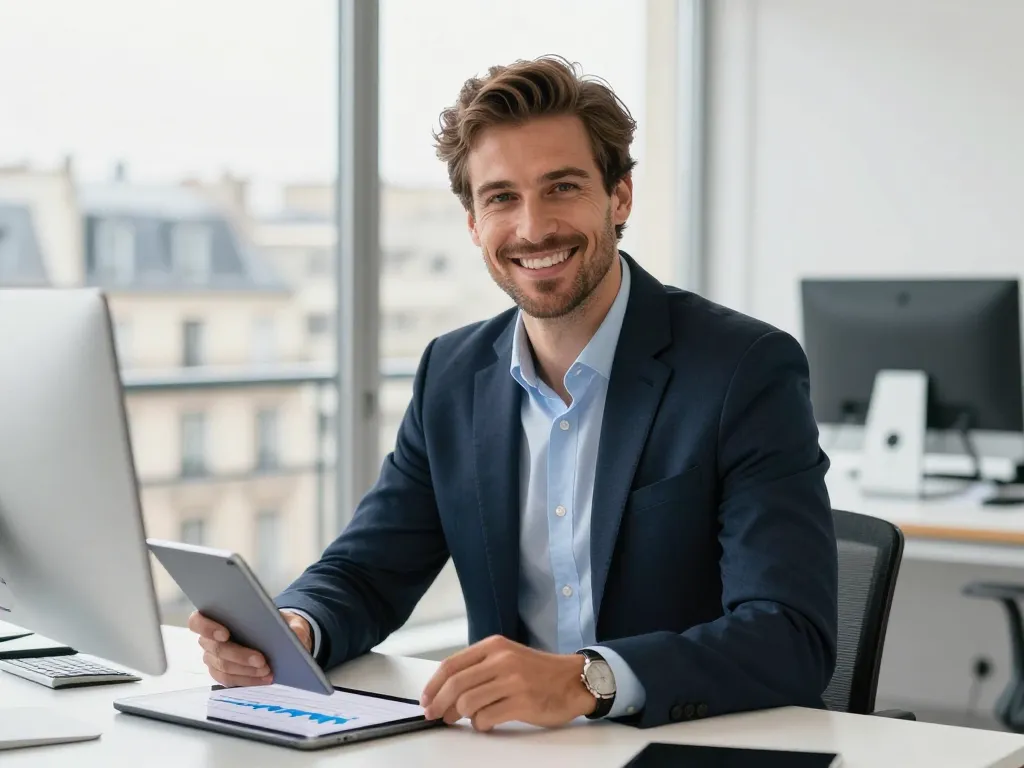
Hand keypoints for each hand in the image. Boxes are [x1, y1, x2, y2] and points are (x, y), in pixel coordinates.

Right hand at [188, 609, 312, 687]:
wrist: (279, 637)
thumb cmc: (276, 623)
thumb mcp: (288, 619)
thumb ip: (292, 624)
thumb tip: (293, 634)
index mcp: (215, 616)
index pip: (197, 621)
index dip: (208, 627)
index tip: (226, 634)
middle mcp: (208, 639)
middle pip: (216, 649)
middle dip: (240, 655)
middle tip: (262, 660)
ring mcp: (213, 658)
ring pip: (223, 667)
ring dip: (245, 670)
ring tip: (267, 671)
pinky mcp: (222, 673)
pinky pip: (229, 680)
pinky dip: (247, 680)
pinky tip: (264, 678)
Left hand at [419, 635, 595, 730]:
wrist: (573, 681)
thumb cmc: (538, 671)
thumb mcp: (507, 657)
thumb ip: (479, 668)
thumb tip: (445, 692)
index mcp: (494, 646)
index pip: (452, 664)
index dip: (433, 685)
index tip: (425, 699)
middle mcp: (502, 660)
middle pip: (456, 685)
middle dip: (439, 704)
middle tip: (435, 716)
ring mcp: (513, 681)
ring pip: (468, 703)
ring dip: (461, 716)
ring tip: (466, 718)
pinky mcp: (522, 702)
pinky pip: (487, 718)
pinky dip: (480, 725)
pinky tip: (486, 723)